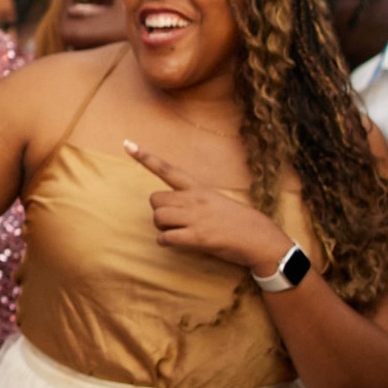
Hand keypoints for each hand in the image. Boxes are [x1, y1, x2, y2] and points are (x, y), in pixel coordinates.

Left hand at [126, 142, 293, 276]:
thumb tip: (174, 207)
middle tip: (173, 221)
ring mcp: (196, 218)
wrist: (260, 239)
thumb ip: (194, 200)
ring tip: (177, 232)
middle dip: (158, 211)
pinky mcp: (198, 237)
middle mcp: (195, 199)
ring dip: (161, 228)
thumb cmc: (238, 221)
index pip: (168, 169)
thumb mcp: (216, 201)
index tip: (127, 144)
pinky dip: (165, 242)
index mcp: (199, 188)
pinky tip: (174, 243)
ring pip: (158, 218)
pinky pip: (166, 238)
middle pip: (155, 199)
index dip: (146, 158)